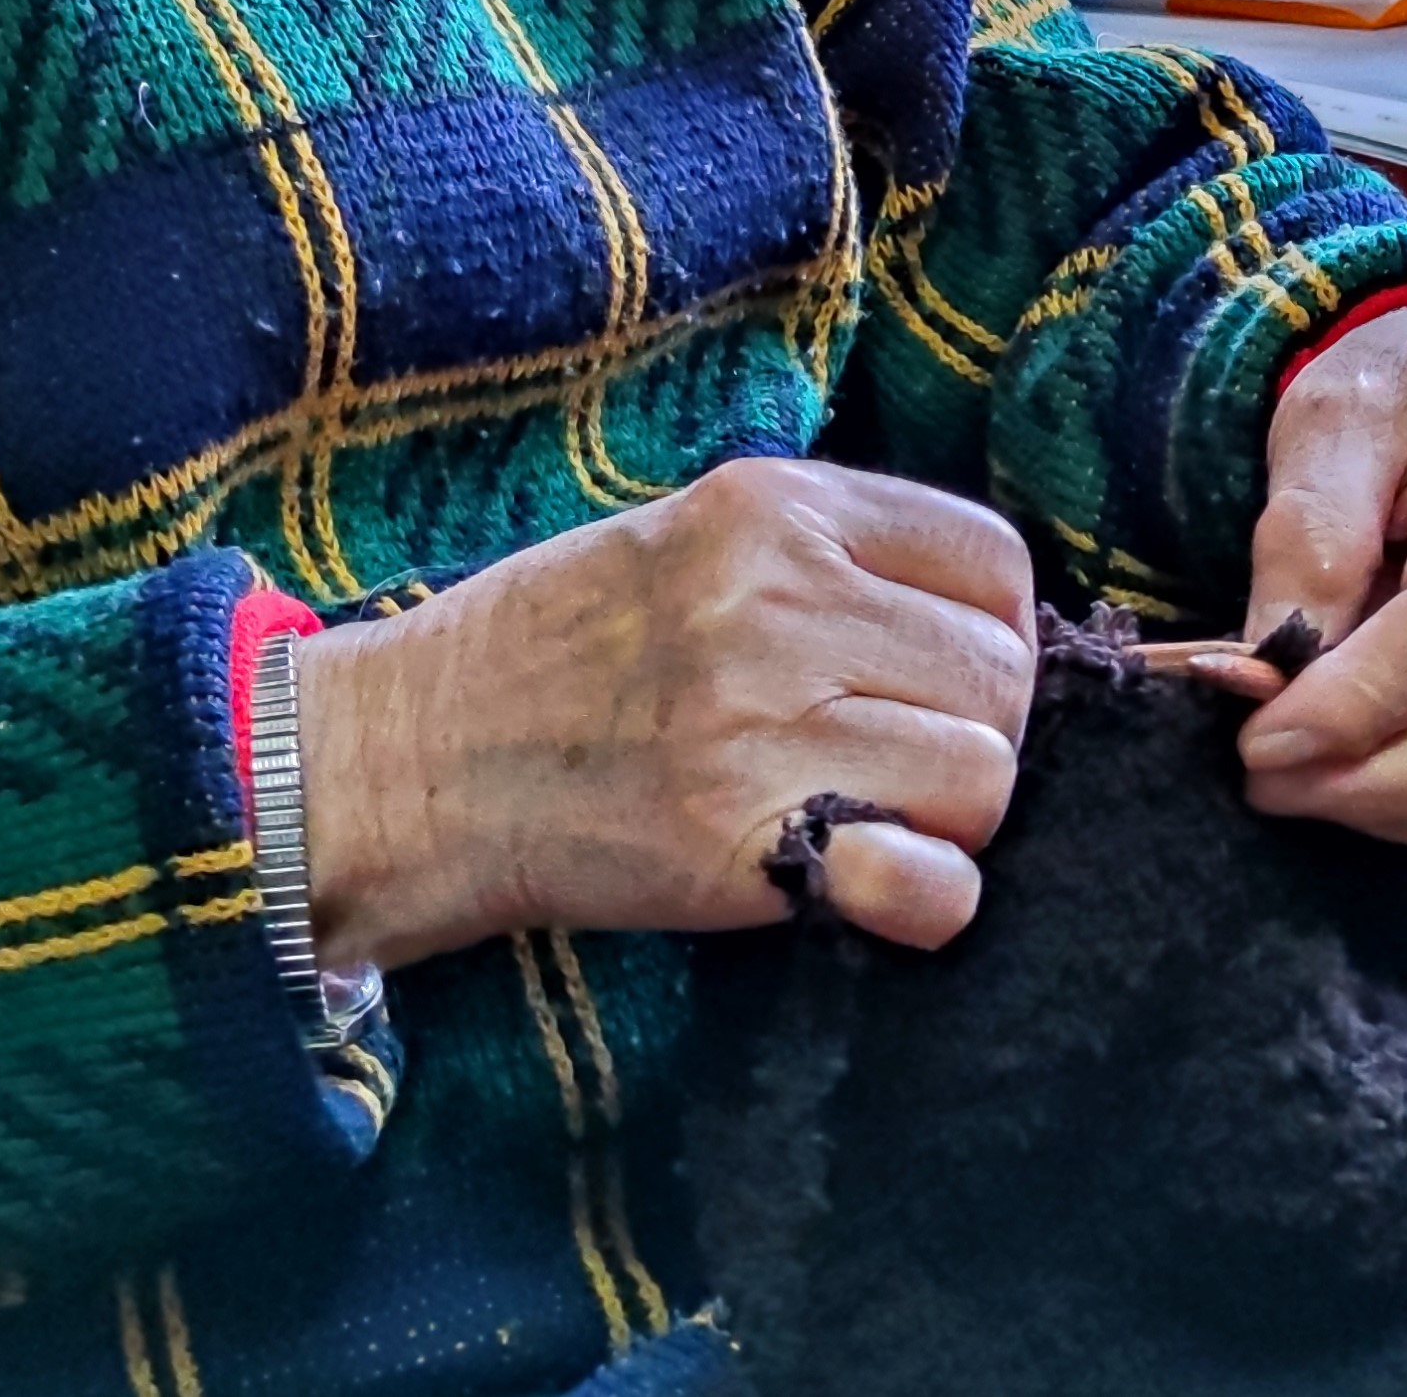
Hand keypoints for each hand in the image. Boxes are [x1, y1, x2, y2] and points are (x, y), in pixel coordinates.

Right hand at [289, 458, 1036, 966]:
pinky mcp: (738, 844)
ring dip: (944, 816)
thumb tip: (971, 619)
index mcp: (771, 506)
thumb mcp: (680, 535)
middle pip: (1000, 676)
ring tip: (858, 815)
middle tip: (890, 761)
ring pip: (983, 777)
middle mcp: (779, 601)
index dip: (989, 630)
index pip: (992, 559)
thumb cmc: (543, 648)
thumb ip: (818, 554)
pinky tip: (860, 885)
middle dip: (972, 731)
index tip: (937, 676)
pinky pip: (935, 885)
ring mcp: (761, 722)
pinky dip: (923, 900)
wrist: (405, 758)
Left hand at [1221, 302, 1406, 845]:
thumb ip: (1307, 536)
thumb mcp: (1332, 417)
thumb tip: (1272, 672)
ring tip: (1291, 783)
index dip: (1359, 705)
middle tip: (1262, 777)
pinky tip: (1349, 782)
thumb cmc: (1401, 394)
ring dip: (1393, 809)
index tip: (1259, 739)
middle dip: (1374, 781)